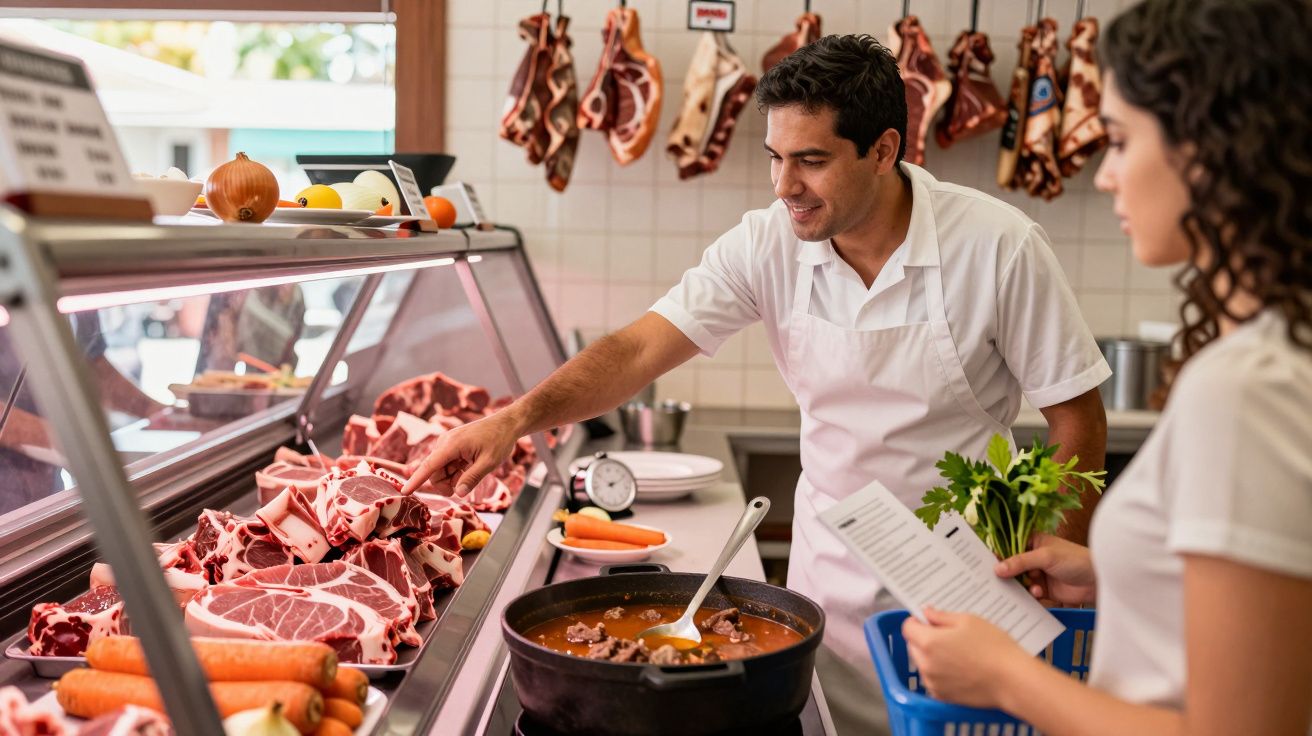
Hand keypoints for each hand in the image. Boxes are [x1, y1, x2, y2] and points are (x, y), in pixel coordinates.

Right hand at [401, 413, 518, 494]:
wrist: (507, 424)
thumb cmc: (500, 440)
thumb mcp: (489, 463)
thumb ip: (472, 478)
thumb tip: (458, 494)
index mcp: (451, 445)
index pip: (428, 466)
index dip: (416, 480)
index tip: (404, 491)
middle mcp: (446, 442)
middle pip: (434, 471)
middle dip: (444, 484)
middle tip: (462, 490)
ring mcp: (449, 443)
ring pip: (441, 469)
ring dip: (452, 477)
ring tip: (471, 473)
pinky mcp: (453, 445)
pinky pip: (448, 463)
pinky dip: (456, 471)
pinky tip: (470, 468)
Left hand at [901, 607, 1029, 708]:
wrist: (1012, 681)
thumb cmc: (993, 647)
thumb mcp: (968, 621)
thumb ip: (941, 616)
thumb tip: (926, 613)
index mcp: (928, 642)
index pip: (907, 627)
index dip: (917, 621)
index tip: (930, 621)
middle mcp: (925, 664)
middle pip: (913, 645)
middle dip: (924, 638)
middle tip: (949, 637)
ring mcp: (932, 683)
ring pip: (922, 663)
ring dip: (932, 657)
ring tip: (958, 654)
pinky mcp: (942, 696)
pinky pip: (932, 680)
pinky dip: (940, 673)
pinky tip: (960, 669)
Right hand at [995, 533, 1096, 605]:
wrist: (1099, 580)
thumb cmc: (1075, 559)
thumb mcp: (1046, 557)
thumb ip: (1021, 562)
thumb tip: (997, 569)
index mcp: (1032, 542)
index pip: (1010, 547)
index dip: (998, 555)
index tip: (985, 565)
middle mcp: (1033, 558)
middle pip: (1012, 566)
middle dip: (1007, 574)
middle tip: (997, 582)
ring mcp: (1038, 574)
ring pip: (1019, 582)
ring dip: (1022, 586)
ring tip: (1031, 587)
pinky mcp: (1044, 590)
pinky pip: (1029, 593)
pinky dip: (1031, 595)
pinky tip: (1038, 594)